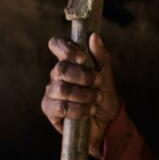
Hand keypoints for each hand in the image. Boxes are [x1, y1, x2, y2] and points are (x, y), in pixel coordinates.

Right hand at [41, 33, 119, 158]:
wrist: (107, 123)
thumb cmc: (105, 97)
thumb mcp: (107, 76)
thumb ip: (101, 56)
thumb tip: (94, 36)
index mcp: (70, 62)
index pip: (56, 45)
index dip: (65, 48)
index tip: (82, 57)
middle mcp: (57, 75)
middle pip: (61, 69)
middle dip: (83, 76)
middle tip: (98, 82)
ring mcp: (52, 92)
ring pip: (61, 89)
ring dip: (84, 95)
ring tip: (96, 99)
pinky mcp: (50, 110)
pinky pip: (60, 107)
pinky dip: (79, 109)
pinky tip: (89, 111)